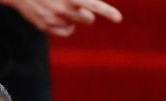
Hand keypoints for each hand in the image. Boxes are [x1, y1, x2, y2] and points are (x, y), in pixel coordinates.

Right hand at [0, 0, 121, 37]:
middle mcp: (62, 8)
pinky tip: (59, 18)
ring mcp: (53, 20)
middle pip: (88, 19)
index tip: (119, 19)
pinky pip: (66, 31)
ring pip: (76, 25)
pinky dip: (67, 26)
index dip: (108, 12)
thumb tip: (90, 6)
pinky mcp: (46, 27)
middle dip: (87, 14)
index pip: (93, 4)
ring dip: (75, 18)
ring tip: (63, 8)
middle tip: (77, 6)